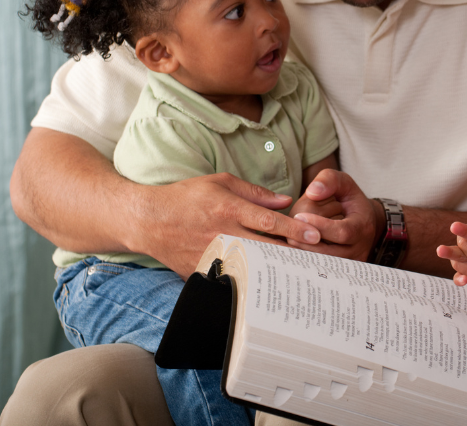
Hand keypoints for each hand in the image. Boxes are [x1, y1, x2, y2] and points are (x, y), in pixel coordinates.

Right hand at [146, 172, 321, 277]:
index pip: (268, 221)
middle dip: (293, 253)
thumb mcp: (221, 183)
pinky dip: (253, 279)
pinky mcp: (204, 271)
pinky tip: (270, 282)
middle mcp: (222, 233)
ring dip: (277, 268)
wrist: (149, 220)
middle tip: (317, 257)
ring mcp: (213, 255)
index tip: (315, 235)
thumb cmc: (186, 197)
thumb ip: (255, 193)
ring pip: (254, 266)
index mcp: (228, 209)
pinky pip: (233, 277)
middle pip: (266, 247)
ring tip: (301, 271)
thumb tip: (285, 201)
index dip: (294, 229)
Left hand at [287, 169, 378, 261]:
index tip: (299, 216)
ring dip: (303, 254)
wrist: (362, 222)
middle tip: (286, 232)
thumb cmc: (349, 200)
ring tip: (286, 241)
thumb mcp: (343, 183)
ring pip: (322, 264)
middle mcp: (359, 249)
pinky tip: (290, 252)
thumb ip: (329, 181)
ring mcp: (349, 263)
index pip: (342, 232)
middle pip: (330, 253)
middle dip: (305, 242)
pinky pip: (319, 269)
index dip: (320, 226)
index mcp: (363, 227)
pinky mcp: (338, 273)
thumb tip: (313, 192)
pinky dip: (304, 262)